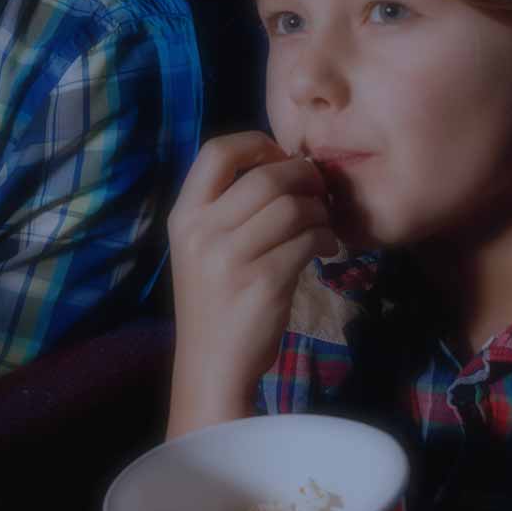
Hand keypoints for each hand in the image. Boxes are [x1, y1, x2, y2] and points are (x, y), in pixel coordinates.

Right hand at [165, 132, 338, 437]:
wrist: (212, 366)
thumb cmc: (214, 302)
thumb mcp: (202, 248)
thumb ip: (227, 208)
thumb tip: (284, 164)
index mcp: (184, 216)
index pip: (217, 152)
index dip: (257, 144)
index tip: (281, 159)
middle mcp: (202, 231)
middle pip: (265, 177)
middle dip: (304, 177)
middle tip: (321, 190)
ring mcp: (230, 258)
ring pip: (292, 207)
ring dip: (320, 211)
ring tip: (324, 225)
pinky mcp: (263, 283)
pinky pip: (308, 241)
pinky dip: (326, 239)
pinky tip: (327, 250)